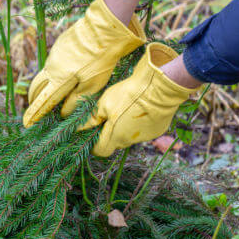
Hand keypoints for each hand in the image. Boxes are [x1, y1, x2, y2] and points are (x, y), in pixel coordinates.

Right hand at [23, 0, 145, 127]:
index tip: (27, 123)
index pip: (42, 101)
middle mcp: (51, 67)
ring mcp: (54, 54)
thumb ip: (75, 100)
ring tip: (50, 91)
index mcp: (58, 80)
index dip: (34, 113)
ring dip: (45, 83)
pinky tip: (65, 71)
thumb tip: (63, 112)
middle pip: (36, 86)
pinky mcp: (61, 44)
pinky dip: (55, 70)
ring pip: (46, 72)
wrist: (105, 28)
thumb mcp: (92, 85)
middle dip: (34, 98)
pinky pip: (53, 61)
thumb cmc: (101, 60)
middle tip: (34, 107)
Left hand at [80, 43, 200, 156]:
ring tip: (126, 108)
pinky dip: (139, 123)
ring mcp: (145, 137)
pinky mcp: (157, 130)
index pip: (100, 151)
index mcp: (115, 137)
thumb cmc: (129, 94)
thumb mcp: (104, 103)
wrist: (160, 87)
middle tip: (108, 115)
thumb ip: (92, 118)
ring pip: (129, 136)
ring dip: (124, 127)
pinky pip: (143, 130)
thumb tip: (78, 128)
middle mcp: (130, 142)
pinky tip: (140, 108)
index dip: (93, 143)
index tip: (92, 131)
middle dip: (109, 133)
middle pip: (114, 143)